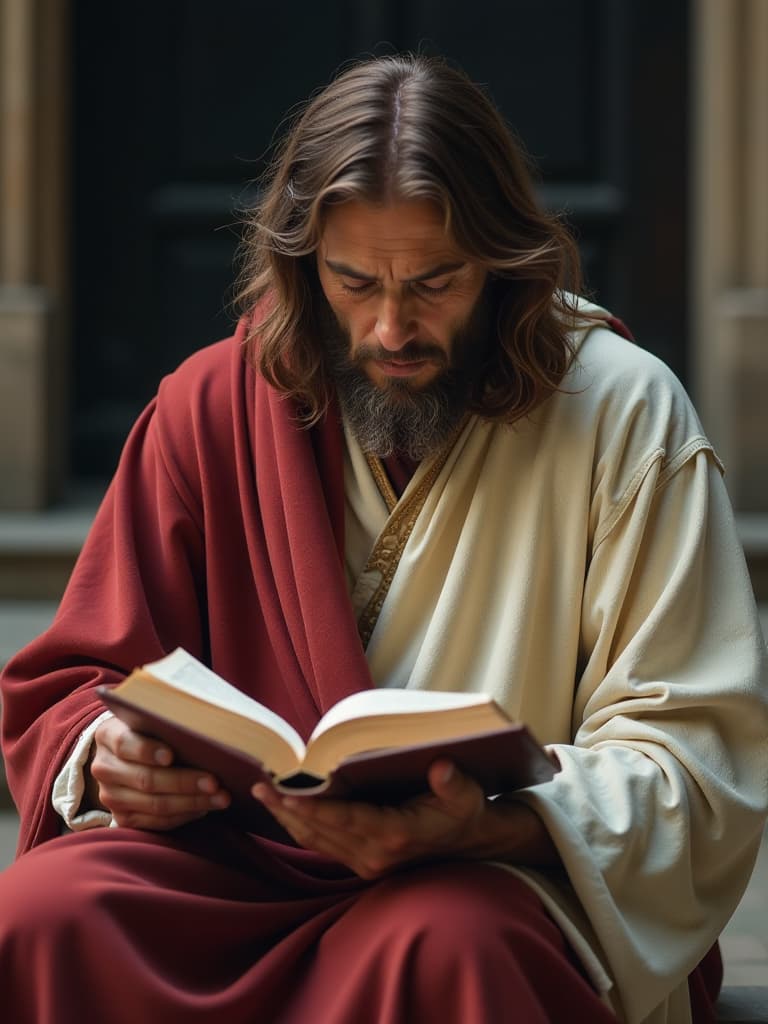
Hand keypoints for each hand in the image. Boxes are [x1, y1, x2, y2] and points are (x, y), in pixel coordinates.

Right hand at [86, 717, 230, 829]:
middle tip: (214, 783)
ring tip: (220, 798)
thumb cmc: (149, 731)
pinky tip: (205, 807)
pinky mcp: (123, 818)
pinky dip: (184, 815)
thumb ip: (168, 723)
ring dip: (192, 803)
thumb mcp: (150, 720)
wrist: (125, 756)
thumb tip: (207, 732)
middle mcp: (104, 768)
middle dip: (184, 782)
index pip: (125, 743)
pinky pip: (157, 822)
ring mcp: (110, 796)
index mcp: (108, 735)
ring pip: (155, 804)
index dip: (147, 750)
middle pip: (145, 779)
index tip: (171, 755)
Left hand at [252, 760, 558, 878]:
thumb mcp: (467, 795)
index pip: (345, 820)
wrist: (472, 843)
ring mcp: (367, 863)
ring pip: (317, 841)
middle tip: (260, 786)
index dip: (314, 806)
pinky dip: (301, 827)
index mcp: (396, 835)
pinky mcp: (362, 863)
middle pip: (321, 832)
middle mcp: (376, 855)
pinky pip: (323, 846)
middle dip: (288, 809)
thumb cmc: (465, 811)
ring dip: (288, 819)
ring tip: (263, 794)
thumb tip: (442, 767)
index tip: (287, 792)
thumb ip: (453, 783)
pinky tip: (284, 809)